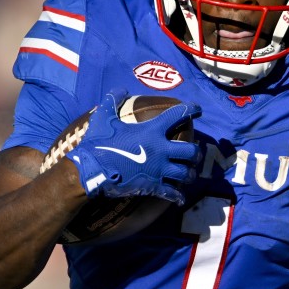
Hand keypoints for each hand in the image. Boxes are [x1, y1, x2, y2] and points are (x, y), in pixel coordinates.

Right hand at [68, 90, 201, 204]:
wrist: (91, 170)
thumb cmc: (98, 143)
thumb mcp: (104, 118)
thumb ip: (113, 101)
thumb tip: (121, 89)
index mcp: (152, 131)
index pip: (178, 115)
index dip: (191, 110)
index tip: (198, 109)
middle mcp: (161, 150)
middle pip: (191, 151)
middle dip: (196, 152)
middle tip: (195, 153)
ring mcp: (158, 170)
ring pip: (185, 174)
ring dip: (189, 174)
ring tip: (188, 174)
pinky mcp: (152, 187)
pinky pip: (171, 193)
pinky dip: (177, 196)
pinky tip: (179, 198)